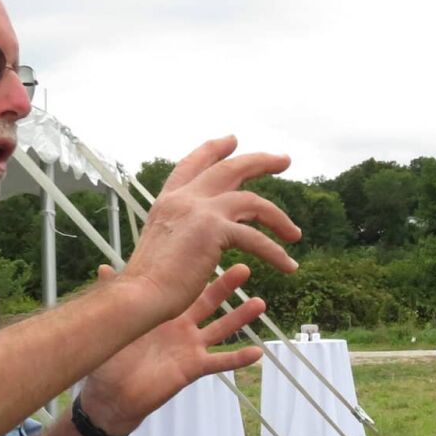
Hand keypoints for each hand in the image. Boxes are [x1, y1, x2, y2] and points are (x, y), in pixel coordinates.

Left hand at [80, 265, 265, 432]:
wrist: (112, 394)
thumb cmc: (111, 358)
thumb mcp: (116, 323)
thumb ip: (116, 297)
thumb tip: (103, 268)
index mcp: (164, 313)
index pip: (186, 288)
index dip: (199, 272)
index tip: (212, 252)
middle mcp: (182, 327)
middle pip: (210, 303)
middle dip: (227, 287)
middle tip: (245, 268)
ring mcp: (190, 347)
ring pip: (221, 330)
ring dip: (240, 319)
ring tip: (260, 304)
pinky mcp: (193, 368)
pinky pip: (220, 362)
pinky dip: (239, 359)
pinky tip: (258, 353)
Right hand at [123, 137, 301, 318]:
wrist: (141, 296)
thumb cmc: (148, 283)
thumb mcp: (161, 244)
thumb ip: (177, 231)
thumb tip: (191, 234)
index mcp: (168, 201)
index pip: (193, 165)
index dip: (214, 150)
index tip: (233, 140)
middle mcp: (184, 199)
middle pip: (229, 169)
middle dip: (260, 161)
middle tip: (284, 160)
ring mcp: (199, 210)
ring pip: (252, 201)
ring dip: (279, 217)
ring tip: (295, 234)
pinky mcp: (214, 230)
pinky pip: (257, 238)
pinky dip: (276, 253)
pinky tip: (288, 266)